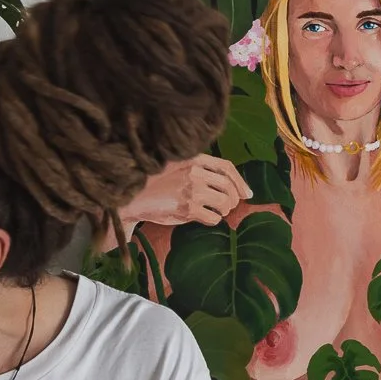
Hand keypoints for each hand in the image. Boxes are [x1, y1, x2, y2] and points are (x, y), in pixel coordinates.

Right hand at [124, 155, 251, 228]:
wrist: (133, 198)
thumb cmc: (156, 183)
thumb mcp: (177, 167)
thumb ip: (198, 169)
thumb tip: (228, 182)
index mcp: (193, 159)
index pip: (226, 167)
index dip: (240, 181)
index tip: (247, 193)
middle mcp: (195, 172)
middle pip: (229, 186)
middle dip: (234, 199)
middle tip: (229, 206)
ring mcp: (192, 190)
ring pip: (225, 203)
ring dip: (224, 210)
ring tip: (217, 211)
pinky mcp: (187, 208)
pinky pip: (213, 217)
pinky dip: (213, 220)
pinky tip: (205, 218)